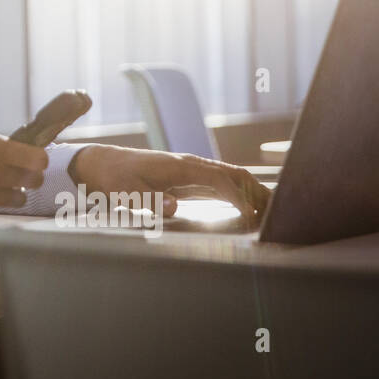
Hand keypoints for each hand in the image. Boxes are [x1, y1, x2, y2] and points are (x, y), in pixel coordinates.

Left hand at [69, 144, 271, 220]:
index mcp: (178, 166)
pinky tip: (248, 209)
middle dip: (255, 191)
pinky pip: (220, 184)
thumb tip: (173, 208)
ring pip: (230, 178)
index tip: (250, 215)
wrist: (102, 163)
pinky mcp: (189, 178)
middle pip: (232, 174)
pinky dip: (238, 194)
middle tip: (275, 214)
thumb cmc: (115, 178)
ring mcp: (191, 170)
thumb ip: (149, 200)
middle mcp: (190, 165)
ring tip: (271, 212)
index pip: (217, 179)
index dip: (236, 197)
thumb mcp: (126, 192)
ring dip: (251, 193)